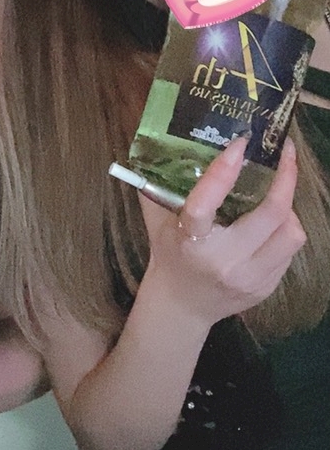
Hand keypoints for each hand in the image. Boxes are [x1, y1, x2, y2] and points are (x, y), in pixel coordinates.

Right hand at [141, 137, 304, 328]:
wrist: (182, 306)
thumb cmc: (170, 256)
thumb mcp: (158, 223)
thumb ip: (158, 187)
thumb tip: (162, 146)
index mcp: (191, 241)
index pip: (205, 204)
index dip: (224, 172)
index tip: (240, 144)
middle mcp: (223, 261)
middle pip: (270, 215)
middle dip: (285, 179)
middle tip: (285, 153)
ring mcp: (249, 278)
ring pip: (291, 233)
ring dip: (288, 208)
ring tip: (277, 196)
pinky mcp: (267, 287)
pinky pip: (289, 251)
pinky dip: (284, 231)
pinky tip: (271, 224)